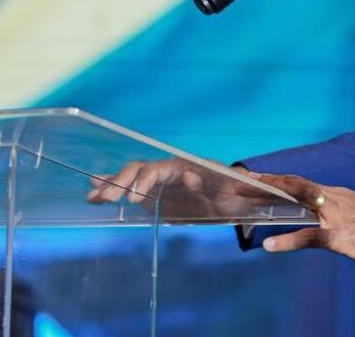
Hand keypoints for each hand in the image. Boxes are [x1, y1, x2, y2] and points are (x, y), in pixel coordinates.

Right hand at [86, 159, 265, 220]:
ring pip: (130, 176)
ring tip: (94, 198)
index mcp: (186, 165)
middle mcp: (168, 169)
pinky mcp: (149, 194)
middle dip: (124, 181)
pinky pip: (126, 188)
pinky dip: (109, 188)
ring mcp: (157, 181)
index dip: (149, 180)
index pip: (163, 168)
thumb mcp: (242, 190)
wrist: (226, 199)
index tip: (137, 198)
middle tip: (109, 198)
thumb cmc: (232, 191)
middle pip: (141, 169)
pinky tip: (91, 195)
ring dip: (112, 184)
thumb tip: (253, 180)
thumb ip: (247, 185)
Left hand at [252, 173, 354, 271]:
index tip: (255, 176)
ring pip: (298, 201)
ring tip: (245, 197)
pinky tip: (270, 244)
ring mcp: (336, 216)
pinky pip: (310, 236)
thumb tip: (324, 220)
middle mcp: (334, 199)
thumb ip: (341, 213)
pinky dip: (288, 240)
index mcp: (338, 195)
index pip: (302, 183)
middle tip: (240, 179)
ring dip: (270, 199)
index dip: (277, 179)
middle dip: (266, 182)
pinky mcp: (340, 235)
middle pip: (294, 185)